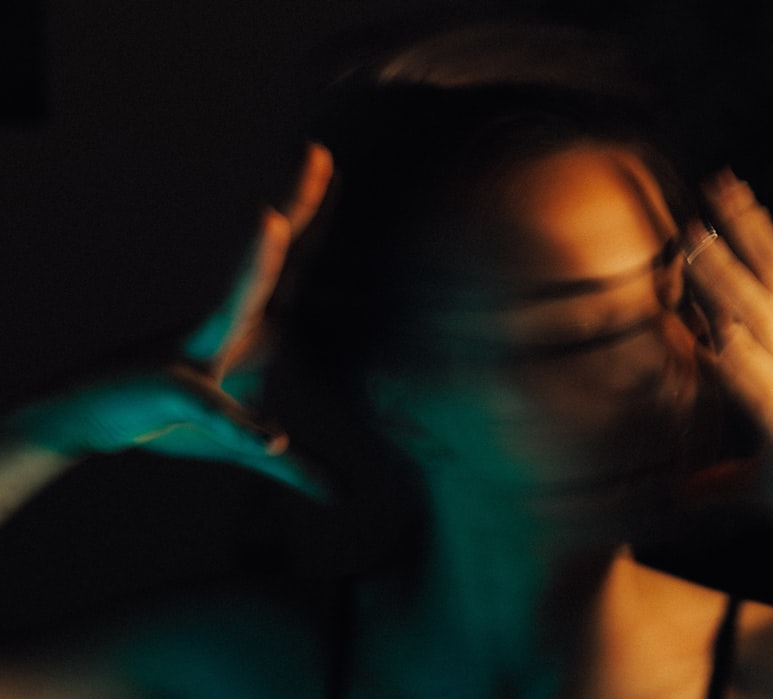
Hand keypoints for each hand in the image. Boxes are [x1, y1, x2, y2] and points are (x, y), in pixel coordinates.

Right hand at [3, 144, 334, 501]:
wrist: (96, 424)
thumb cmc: (172, 419)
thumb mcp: (248, 448)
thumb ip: (296, 467)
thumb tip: (345, 497)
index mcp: (253, 327)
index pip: (296, 268)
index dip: (319, 222)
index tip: (335, 170)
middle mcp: (229, 326)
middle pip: (275, 264)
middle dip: (297, 208)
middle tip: (317, 153)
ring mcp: (200, 354)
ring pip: (234, 305)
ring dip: (255, 267)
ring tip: (271, 219)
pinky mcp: (175, 395)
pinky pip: (211, 407)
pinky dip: (240, 423)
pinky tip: (267, 432)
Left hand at [683, 169, 772, 547]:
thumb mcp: (763, 482)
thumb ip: (721, 480)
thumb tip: (683, 491)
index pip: (767, 291)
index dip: (746, 247)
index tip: (720, 208)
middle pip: (768, 283)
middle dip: (740, 232)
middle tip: (717, 181)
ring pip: (760, 321)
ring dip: (726, 280)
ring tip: (696, 238)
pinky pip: (764, 389)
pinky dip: (740, 362)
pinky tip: (718, 335)